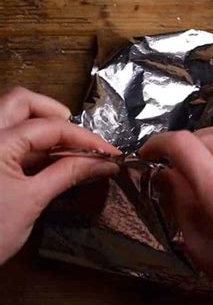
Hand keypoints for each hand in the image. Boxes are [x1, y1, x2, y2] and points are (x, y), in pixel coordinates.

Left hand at [0, 86, 119, 264]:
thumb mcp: (32, 202)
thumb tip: (103, 162)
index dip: (84, 138)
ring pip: (11, 116)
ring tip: (66, 151)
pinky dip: (27, 144)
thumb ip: (67, 174)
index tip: (109, 151)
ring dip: (40, 126)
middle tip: (76, 138)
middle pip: (22, 102)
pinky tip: (47, 162)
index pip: (50, 126)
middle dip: (53, 114)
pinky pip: (5, 137)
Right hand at [141, 109, 212, 304]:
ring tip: (199, 153)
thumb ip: (179, 201)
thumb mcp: (197, 244)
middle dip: (182, 146)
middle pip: (205, 138)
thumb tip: (165, 172)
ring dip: (210, 137)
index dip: (159, 143)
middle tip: (173, 164)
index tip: (148, 152)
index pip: (181, 146)